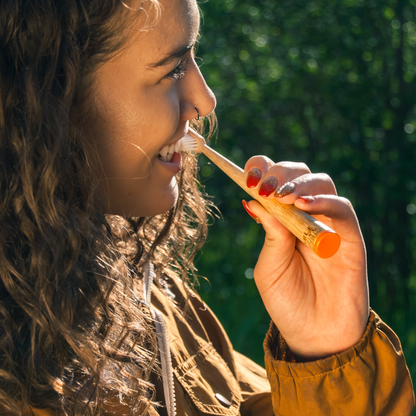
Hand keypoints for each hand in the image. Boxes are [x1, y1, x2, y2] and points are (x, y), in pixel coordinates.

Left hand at [244, 157, 368, 360]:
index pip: (275, 182)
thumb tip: (254, 200)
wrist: (314, 336)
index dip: (262, 170)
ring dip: (299, 183)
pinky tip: (303, 205)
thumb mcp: (269, 267)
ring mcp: (329, 225)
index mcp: (283, 220)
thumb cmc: (287, 302)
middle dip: (279, 172)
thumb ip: (269, 233)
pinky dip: (323, 201)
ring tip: (281, 195)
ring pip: (321, 183)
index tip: (246, 175)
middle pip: (299, 174)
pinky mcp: (351, 237)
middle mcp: (306, 216)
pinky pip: (342, 209)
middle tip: (263, 184)